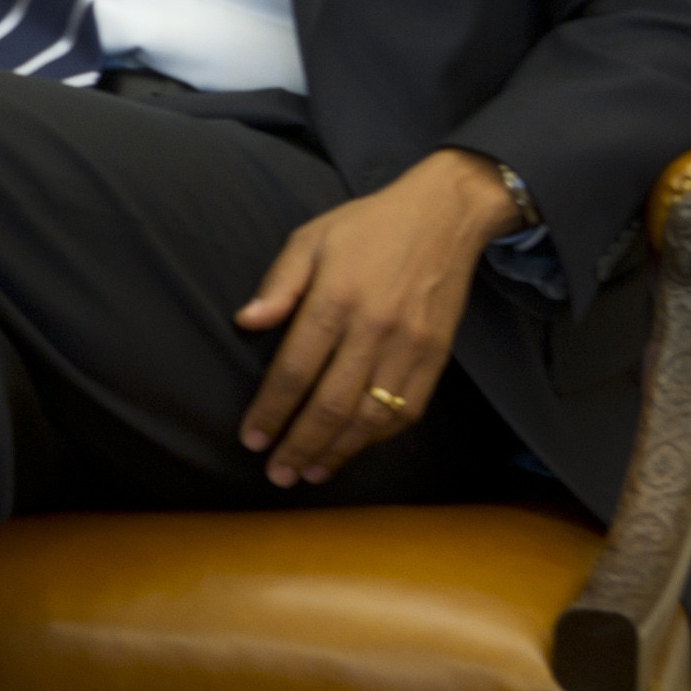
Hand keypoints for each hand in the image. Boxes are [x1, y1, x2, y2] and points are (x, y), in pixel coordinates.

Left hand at [232, 149, 516, 487]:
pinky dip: (378, 436)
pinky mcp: (437, 356)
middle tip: (277, 475)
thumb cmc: (366, 227)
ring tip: (311, 473)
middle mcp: (374, 328)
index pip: (295, 370)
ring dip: (339, 452)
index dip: (271, 411)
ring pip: (371, 416)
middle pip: (332, 404)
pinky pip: (407, 410)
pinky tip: (354, 449)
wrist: (444, 216)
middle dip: (300, 445)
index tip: (252, 440)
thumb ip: (279, 284)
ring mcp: (410, 346)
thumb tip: (246, 322)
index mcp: (336, 299)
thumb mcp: (310, 238)